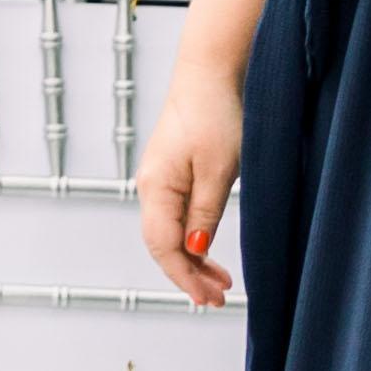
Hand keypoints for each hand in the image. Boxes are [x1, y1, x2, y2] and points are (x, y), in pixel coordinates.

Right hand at [136, 47, 247, 307]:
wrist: (209, 71)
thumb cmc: (216, 113)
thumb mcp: (220, 170)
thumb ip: (205, 214)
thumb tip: (195, 251)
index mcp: (156, 188)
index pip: (164, 247)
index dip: (185, 278)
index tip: (208, 299)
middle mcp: (150, 187)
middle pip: (163, 244)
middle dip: (188, 275)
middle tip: (218, 298)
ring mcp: (158, 179)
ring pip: (169, 232)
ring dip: (192, 259)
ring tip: (219, 281)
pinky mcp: (171, 171)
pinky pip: (175, 216)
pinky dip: (192, 238)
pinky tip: (207, 249)